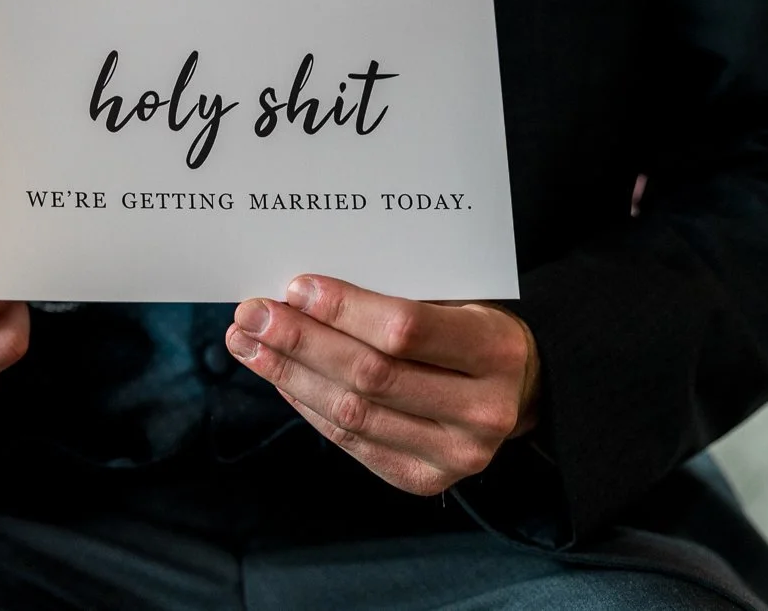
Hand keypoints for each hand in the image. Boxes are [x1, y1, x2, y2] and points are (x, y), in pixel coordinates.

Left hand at [226, 276, 539, 496]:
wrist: (518, 388)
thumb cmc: (471, 327)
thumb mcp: (455, 297)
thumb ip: (394, 293)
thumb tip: (302, 290)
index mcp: (496, 350)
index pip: (405, 329)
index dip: (343, 310)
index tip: (294, 288)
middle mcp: (483, 411)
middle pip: (369, 375)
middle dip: (300, 341)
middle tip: (252, 314)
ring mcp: (455, 454)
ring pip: (352, 413)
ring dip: (289, 375)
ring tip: (249, 344)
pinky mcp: (424, 479)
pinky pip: (350, 440)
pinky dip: (307, 405)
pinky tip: (278, 376)